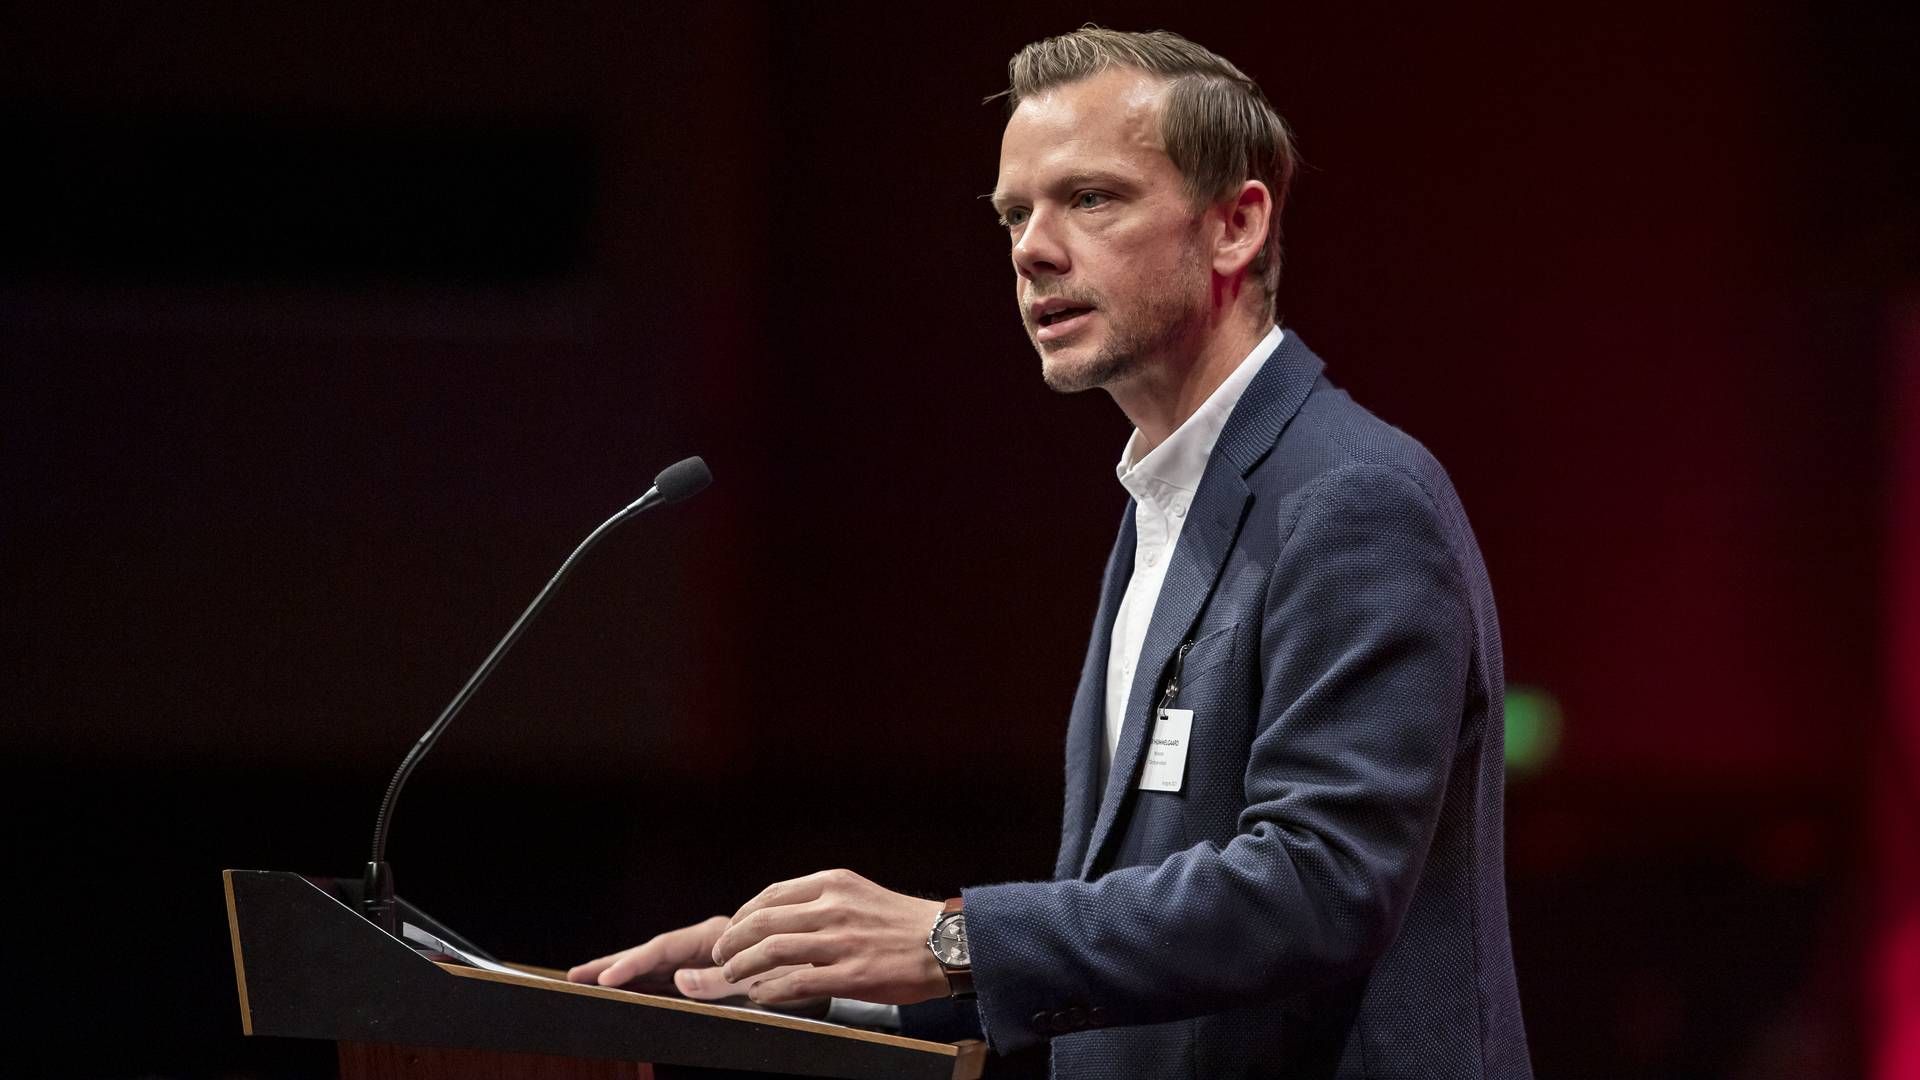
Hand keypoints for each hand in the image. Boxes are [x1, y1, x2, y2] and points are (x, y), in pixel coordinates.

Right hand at [567, 916, 826, 1015]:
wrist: (838, 967)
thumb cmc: (807, 973)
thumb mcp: (767, 981)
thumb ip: (725, 981)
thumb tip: (680, 981)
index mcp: (723, 935)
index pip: (668, 948)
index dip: (636, 963)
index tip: (608, 978)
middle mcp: (712, 942)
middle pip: (656, 953)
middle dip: (617, 963)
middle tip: (577, 976)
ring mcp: (711, 957)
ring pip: (662, 964)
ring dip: (627, 971)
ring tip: (588, 979)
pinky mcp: (714, 974)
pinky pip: (675, 975)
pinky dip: (649, 980)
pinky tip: (628, 986)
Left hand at [711, 868, 946, 1006]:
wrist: (948, 942)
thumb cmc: (903, 922)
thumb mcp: (859, 894)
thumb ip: (821, 902)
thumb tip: (778, 919)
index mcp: (834, 883)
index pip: (771, 895)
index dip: (743, 915)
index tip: (731, 930)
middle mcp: (834, 907)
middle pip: (763, 922)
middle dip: (732, 941)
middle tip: (722, 956)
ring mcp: (842, 942)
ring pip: (772, 951)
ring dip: (743, 966)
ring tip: (733, 976)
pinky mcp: (852, 975)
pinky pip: (796, 984)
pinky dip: (770, 990)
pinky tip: (761, 994)